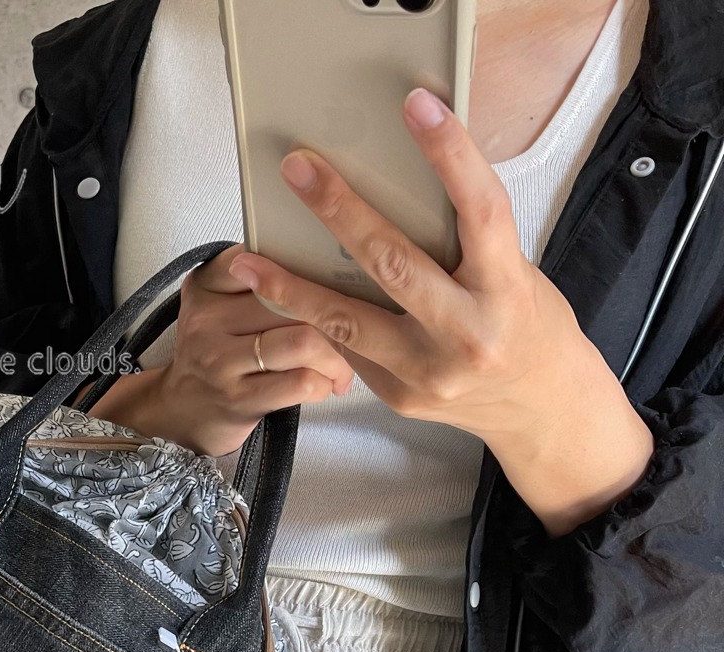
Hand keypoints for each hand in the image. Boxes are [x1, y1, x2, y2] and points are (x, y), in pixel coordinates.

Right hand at [87, 243, 352, 456]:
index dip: (312, 268)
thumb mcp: (219, 306)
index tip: (332, 281)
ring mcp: (220, 362)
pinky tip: (326, 386)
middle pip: (295, 299)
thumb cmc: (217, 354)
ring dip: (337, 356)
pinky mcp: (238, 399)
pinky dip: (325, 383)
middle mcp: (207, 319)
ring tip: (341, 367)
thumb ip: (261, 281)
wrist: (180, 413)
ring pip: (304, 341)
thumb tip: (333, 263)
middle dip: (336, 318)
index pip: (269, 256)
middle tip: (354, 331)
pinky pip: (301, 382)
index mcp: (207, 284)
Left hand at [227, 88, 653, 536]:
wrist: (539, 410)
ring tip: (246, 262)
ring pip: (346, 322)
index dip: (450, 156)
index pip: (480, 210)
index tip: (416, 107)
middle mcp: (466, 333)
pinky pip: (348, 350)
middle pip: (393, 265)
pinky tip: (276, 299)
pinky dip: (313, 321)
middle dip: (340, 213)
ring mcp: (427, 372)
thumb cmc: (527, 324)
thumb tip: (403, 185)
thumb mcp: (514, 274)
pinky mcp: (399, 396)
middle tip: (298, 169)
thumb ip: (465, 243)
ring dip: (289, 289)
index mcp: (505, 289)